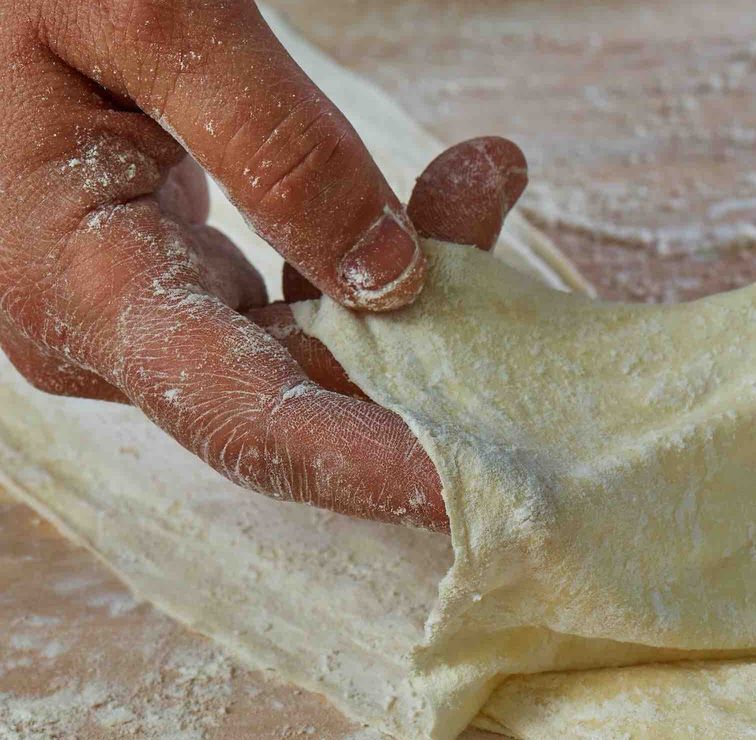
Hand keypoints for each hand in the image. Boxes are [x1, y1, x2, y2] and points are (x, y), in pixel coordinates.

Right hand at [0, 1, 517, 530]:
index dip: (370, 467)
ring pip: (316, 342)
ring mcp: (133, 311)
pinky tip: (448, 181)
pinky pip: (298, 301)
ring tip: (480, 171)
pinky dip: (373, 252)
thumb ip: (269, 137)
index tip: (477, 488)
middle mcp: (100, 328)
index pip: (247, 422)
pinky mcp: (169, 282)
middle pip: (302, 385)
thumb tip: (391, 273)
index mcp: (74, 281)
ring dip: (417, 274)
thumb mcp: (138, 13)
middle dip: (428, 329)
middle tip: (494, 200)